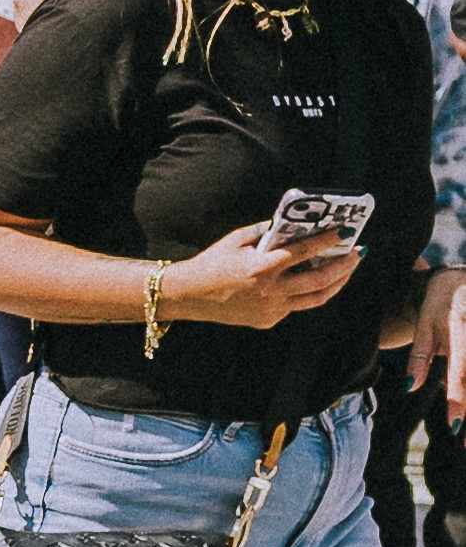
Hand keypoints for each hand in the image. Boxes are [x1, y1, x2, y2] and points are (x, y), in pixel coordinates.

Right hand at [168, 216, 366, 326]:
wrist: (189, 296)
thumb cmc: (211, 263)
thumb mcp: (236, 240)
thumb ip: (264, 232)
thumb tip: (290, 226)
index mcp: (262, 267)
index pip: (304, 252)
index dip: (327, 241)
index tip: (345, 231)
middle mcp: (271, 291)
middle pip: (319, 280)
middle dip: (343, 266)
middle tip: (357, 253)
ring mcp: (272, 309)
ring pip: (315, 298)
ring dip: (335, 284)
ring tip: (346, 271)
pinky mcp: (268, 320)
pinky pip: (294, 305)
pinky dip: (305, 292)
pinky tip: (311, 281)